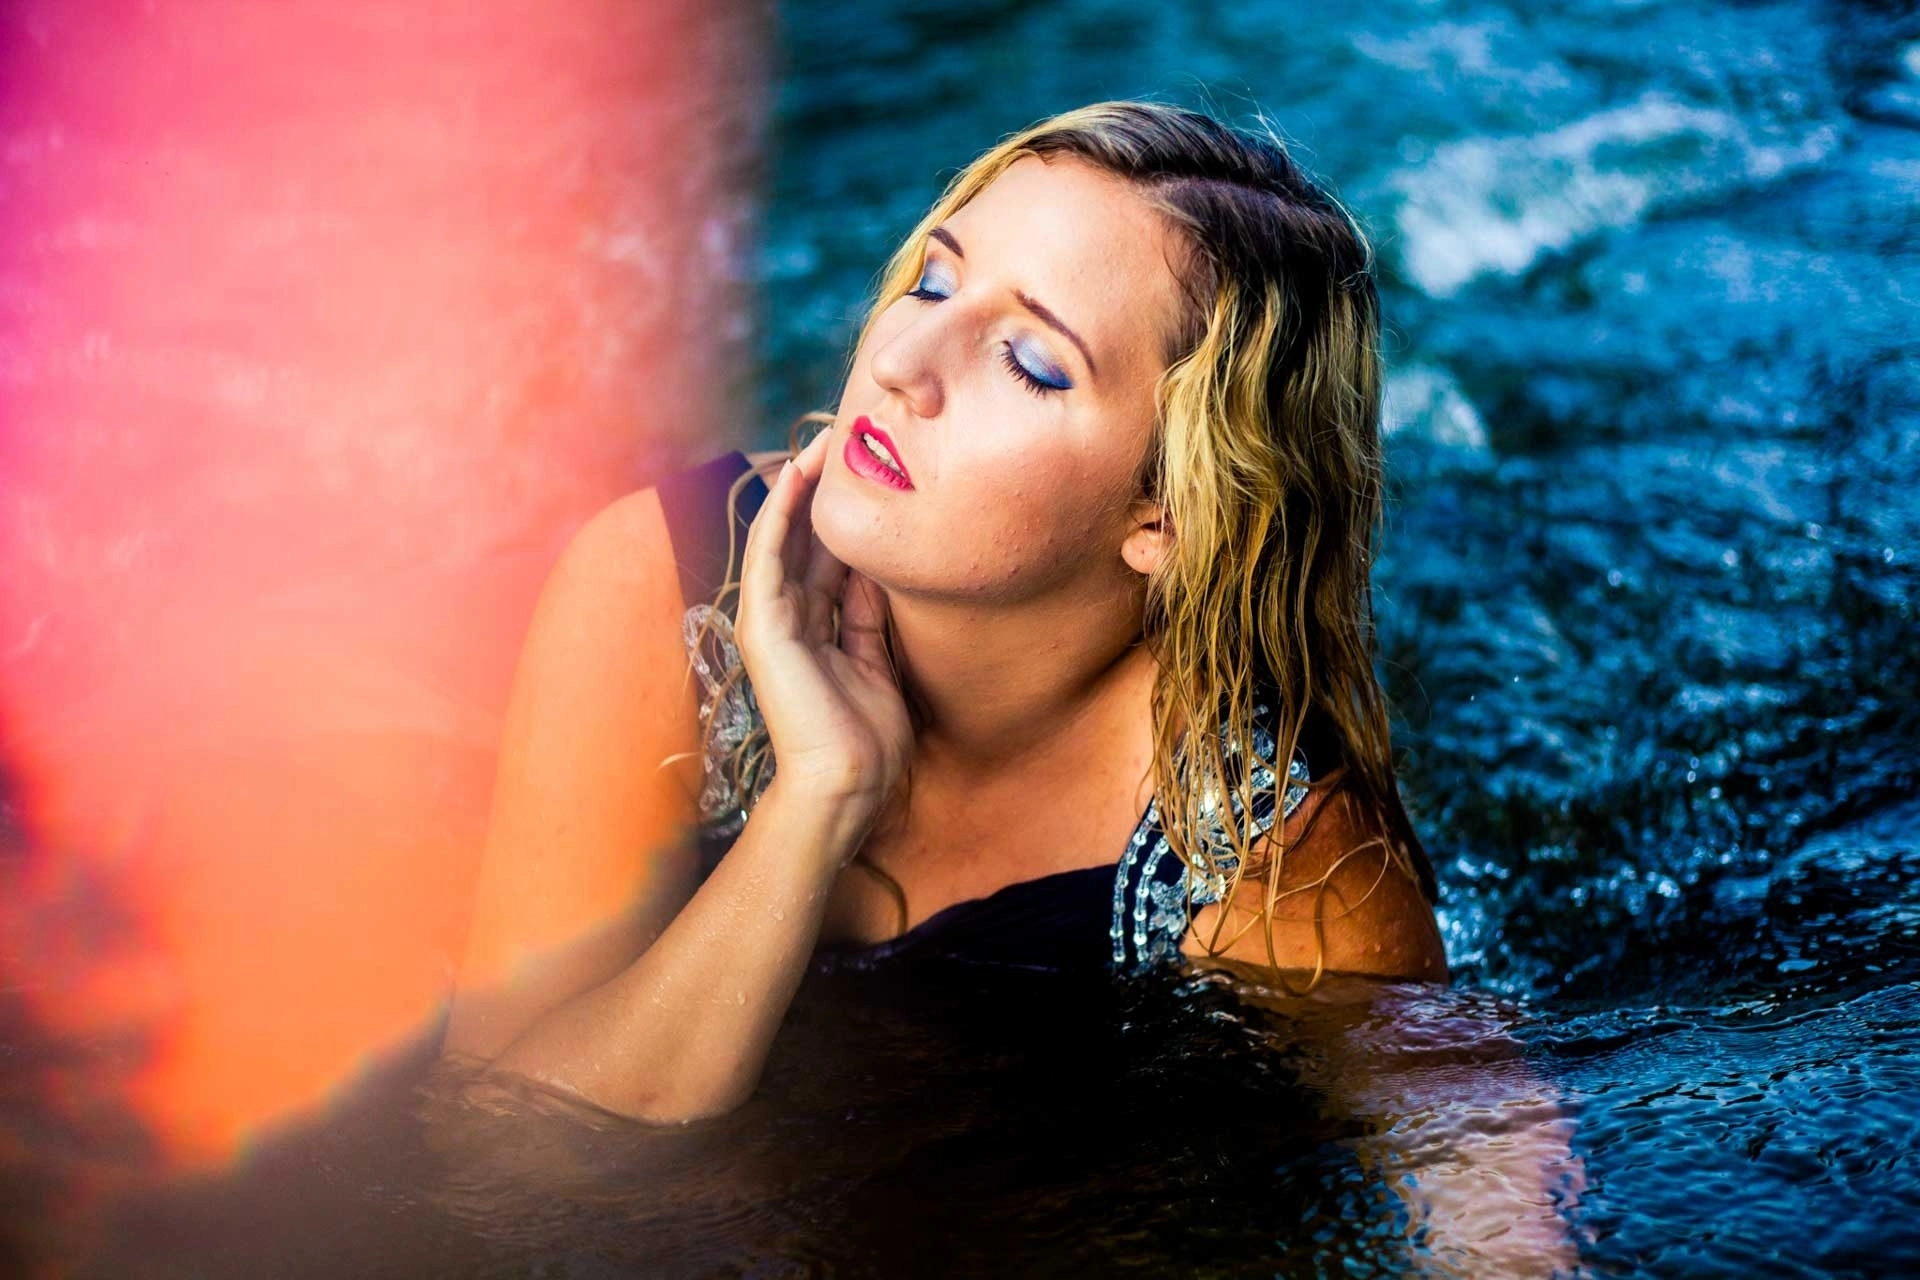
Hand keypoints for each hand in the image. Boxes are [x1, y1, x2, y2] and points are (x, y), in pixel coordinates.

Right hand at [733, 430, 912, 824]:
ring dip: (799, 489)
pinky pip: (769, 556)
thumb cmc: (867, 738)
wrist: (847, 783)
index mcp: (815, 628)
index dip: (845, 516)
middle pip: (805, 540)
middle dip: (823, 492)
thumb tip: (876, 569)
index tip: (870, 475)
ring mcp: (770, 620)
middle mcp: (788, 618)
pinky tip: (794, 476)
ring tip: (821, 443)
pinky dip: (780, 514)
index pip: (828, 558)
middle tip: (846, 439)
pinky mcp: (762, 625)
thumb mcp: (877, 660)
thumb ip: (868, 614)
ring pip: (784, 538)